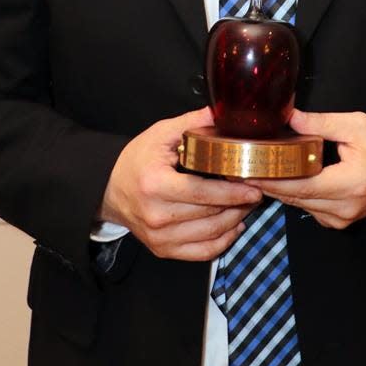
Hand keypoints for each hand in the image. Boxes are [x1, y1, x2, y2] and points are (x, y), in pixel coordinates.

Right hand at [98, 106, 261, 260]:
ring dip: (234, 221)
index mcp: (156, 185)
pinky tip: (233, 227)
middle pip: (210, 215)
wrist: (109, 190)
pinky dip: (222, 242)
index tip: (254, 188)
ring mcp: (159, 237)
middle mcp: (156, 215)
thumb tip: (221, 112)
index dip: (232, 193)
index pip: (203, 193)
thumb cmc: (137, 160)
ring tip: (246, 206)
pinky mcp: (162, 249)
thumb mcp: (160, 134)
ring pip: (210, 235)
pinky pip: (201, 253)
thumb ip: (191, 123)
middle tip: (255, 192)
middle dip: (239, 205)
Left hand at [247, 109, 365, 228]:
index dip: (271, 179)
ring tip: (253, 171)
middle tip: (241, 168)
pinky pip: (308, 208)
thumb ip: (322, 123)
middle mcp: (344, 209)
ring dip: (277, 189)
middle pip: (295, 197)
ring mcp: (341, 219)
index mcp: (349, 184)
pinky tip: (279, 179)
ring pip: (299, 205)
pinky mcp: (338, 221)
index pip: (301, 186)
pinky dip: (293, 194)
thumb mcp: (355, 126)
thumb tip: (291, 117)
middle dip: (267, 183)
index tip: (248, 170)